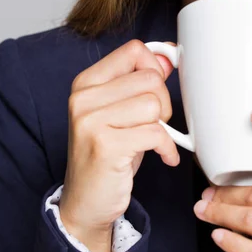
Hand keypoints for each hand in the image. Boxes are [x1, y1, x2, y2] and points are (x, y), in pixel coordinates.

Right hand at [59, 39, 179, 251]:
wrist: (86, 202)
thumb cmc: (108, 154)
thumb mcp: (122, 112)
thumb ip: (140, 82)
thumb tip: (167, 56)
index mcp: (86, 82)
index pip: (133, 50)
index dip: (155, 66)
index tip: (159, 86)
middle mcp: (84, 98)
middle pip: (150, 78)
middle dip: (164, 103)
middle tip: (156, 123)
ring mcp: (91, 122)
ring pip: (154, 105)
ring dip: (163, 127)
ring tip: (153, 140)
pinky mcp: (105, 146)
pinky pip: (156, 133)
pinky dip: (167, 148)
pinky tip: (163, 156)